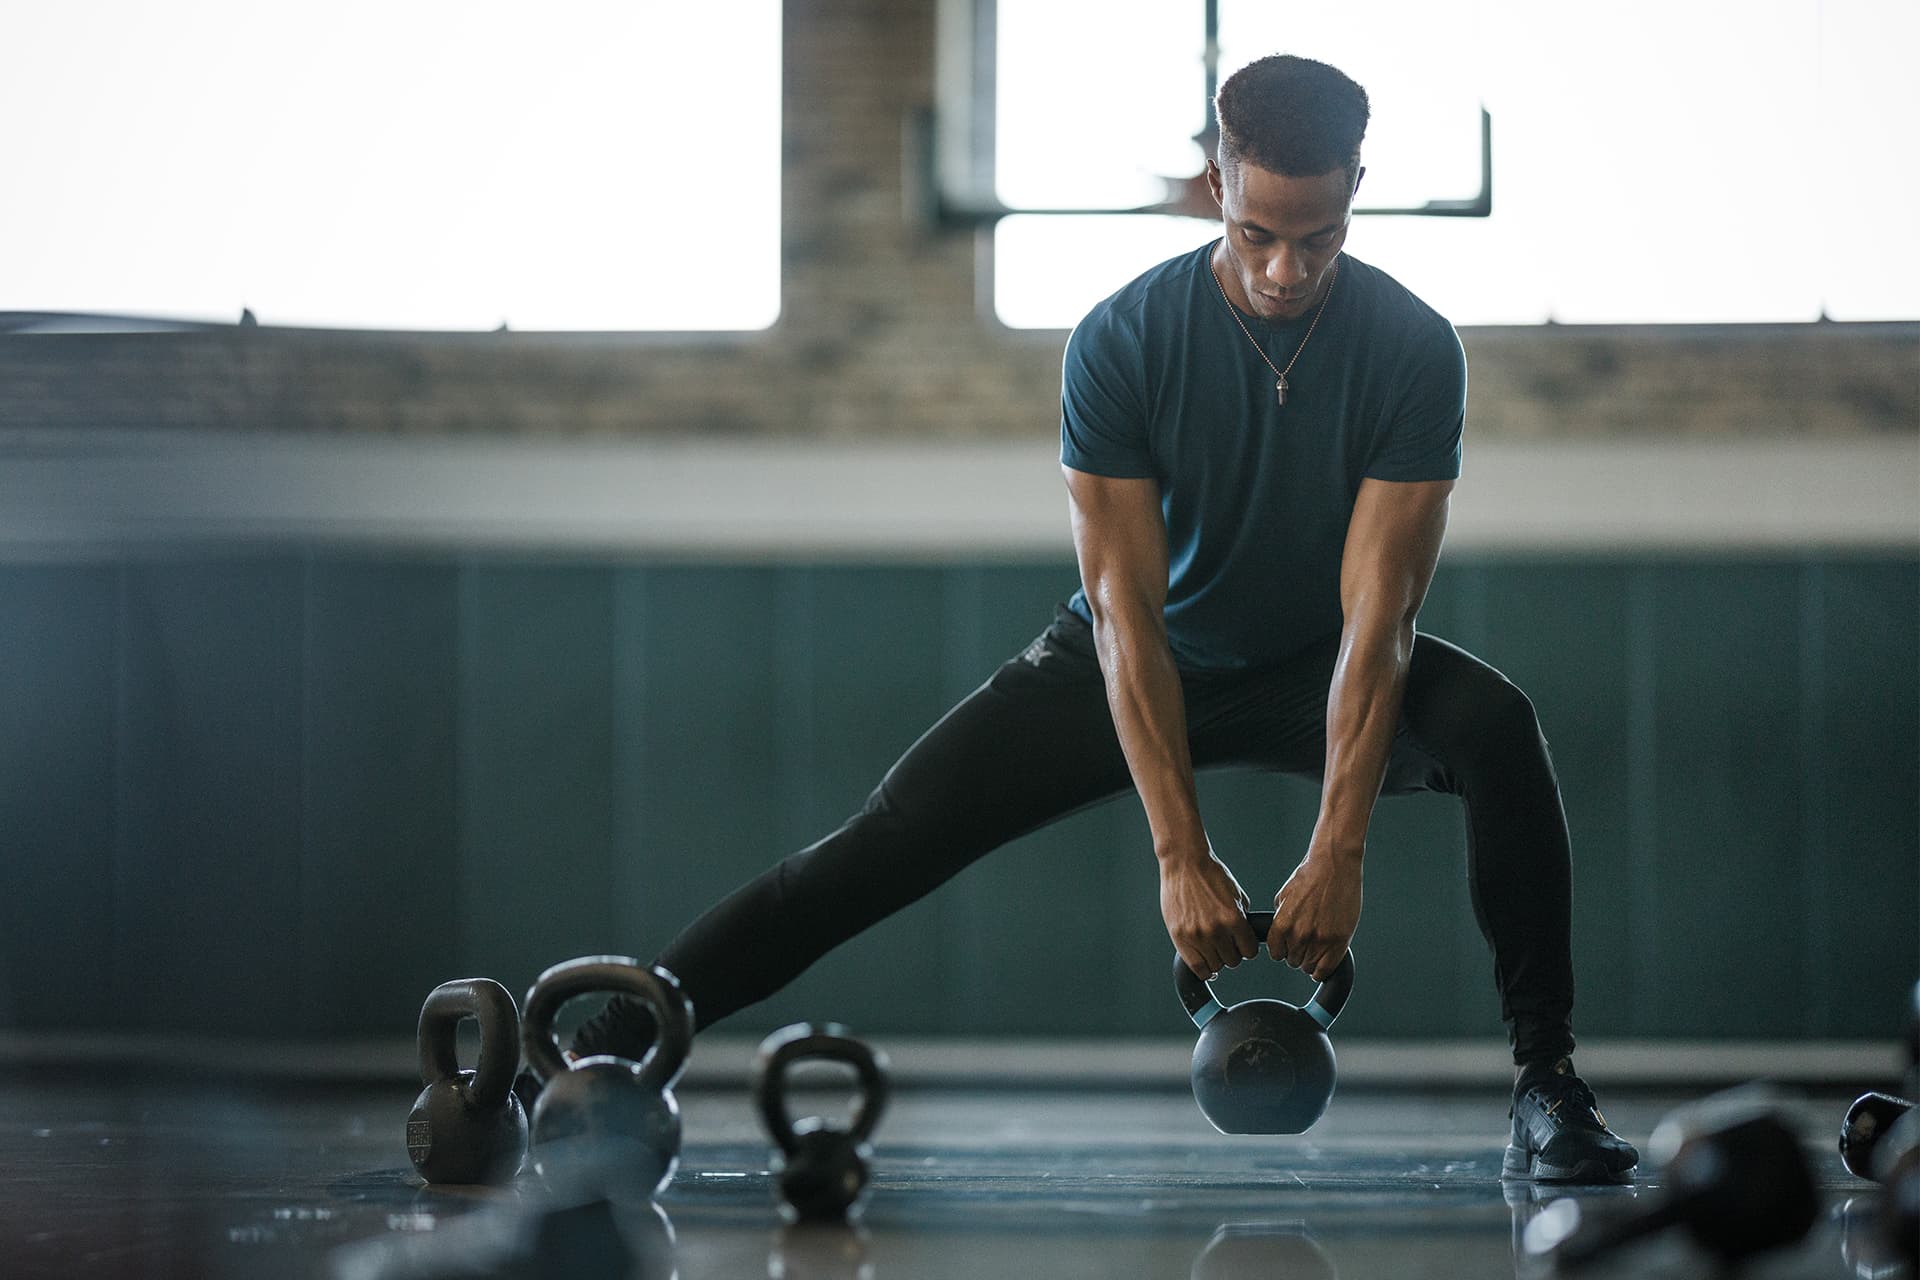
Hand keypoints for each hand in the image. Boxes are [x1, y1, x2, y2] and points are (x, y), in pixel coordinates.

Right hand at [1161, 847, 1258, 979]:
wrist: (1184, 864)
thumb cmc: (1210, 875)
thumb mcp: (1235, 895)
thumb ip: (1241, 918)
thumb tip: (1246, 937)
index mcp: (1233, 919)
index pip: (1249, 951)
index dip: (1247, 948)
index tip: (1242, 945)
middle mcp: (1216, 930)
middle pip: (1232, 961)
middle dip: (1231, 953)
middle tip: (1225, 943)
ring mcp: (1196, 935)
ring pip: (1215, 966)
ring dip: (1216, 959)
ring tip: (1212, 948)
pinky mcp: (1179, 936)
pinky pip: (1196, 967)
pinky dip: (1203, 969)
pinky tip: (1204, 961)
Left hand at [1267, 852, 1361, 981]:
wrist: (1334, 865)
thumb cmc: (1310, 876)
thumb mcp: (1284, 897)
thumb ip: (1281, 919)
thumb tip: (1279, 935)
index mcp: (1282, 924)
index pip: (1276, 954)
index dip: (1282, 950)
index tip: (1288, 948)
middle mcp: (1300, 935)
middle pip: (1293, 961)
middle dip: (1297, 954)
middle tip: (1305, 943)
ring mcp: (1321, 940)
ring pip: (1309, 967)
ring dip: (1311, 960)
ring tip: (1316, 948)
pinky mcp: (1339, 941)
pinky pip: (1326, 969)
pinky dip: (1322, 970)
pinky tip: (1322, 963)